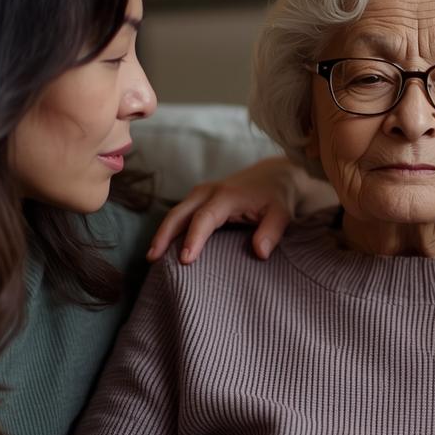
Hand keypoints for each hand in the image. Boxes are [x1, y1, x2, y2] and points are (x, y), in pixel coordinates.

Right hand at [148, 157, 329, 263]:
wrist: (274, 175)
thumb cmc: (277, 197)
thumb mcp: (282, 213)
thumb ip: (272, 232)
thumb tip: (260, 253)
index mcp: (227, 195)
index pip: (205, 218)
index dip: (193, 239)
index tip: (185, 260)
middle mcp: (209, 191)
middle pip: (180, 213)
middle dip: (164, 235)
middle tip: (153, 258)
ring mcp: (202, 193)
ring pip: (176, 213)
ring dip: (163, 233)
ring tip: (152, 256)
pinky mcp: (200, 199)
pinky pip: (181, 214)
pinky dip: (170, 229)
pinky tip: (164, 247)